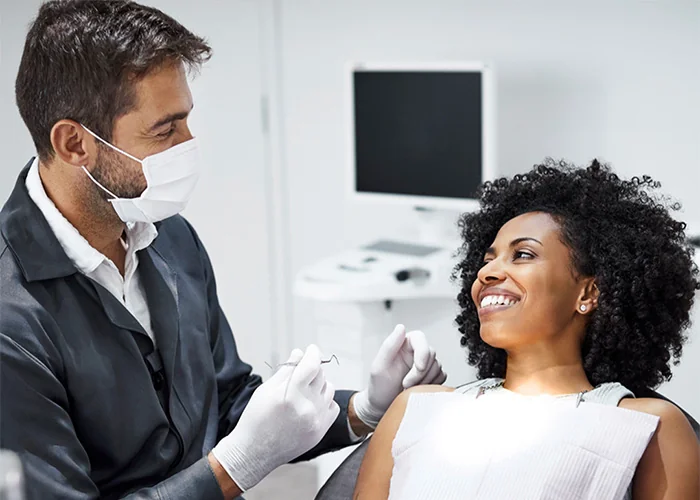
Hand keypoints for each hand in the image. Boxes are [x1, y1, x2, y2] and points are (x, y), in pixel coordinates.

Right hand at [211, 345, 338, 490]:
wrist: (254, 453)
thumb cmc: (256, 420)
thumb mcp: (265, 390)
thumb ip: (286, 371)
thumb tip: (300, 353)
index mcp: (289, 395)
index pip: (311, 365)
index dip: (313, 353)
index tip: (311, 349)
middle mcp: (306, 408)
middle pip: (320, 375)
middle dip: (311, 369)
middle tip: (300, 373)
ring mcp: (316, 421)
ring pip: (329, 389)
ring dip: (319, 384)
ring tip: (304, 390)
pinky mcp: (321, 431)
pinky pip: (332, 406)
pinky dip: (324, 401)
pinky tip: (311, 403)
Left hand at [352, 324, 446, 428]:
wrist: (382, 407)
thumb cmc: (379, 387)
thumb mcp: (379, 366)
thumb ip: (389, 345)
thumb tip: (401, 327)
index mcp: (403, 344)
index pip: (420, 338)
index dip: (422, 353)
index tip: (418, 368)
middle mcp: (415, 352)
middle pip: (430, 354)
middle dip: (420, 373)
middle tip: (406, 384)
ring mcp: (425, 364)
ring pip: (437, 366)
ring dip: (425, 380)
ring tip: (409, 389)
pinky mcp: (432, 376)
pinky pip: (441, 377)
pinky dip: (432, 385)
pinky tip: (419, 390)